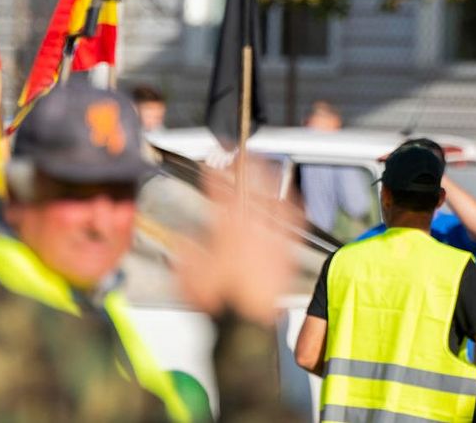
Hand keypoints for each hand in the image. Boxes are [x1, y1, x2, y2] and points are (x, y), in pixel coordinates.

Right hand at [175, 160, 301, 326]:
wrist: (248, 323)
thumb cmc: (220, 302)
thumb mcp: (188, 276)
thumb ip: (184, 254)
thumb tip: (182, 241)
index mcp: (223, 229)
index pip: (218, 189)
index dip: (213, 170)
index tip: (211, 160)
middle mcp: (249, 228)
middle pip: (248, 185)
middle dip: (244, 163)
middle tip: (240, 152)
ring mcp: (270, 237)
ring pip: (271, 198)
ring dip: (268, 177)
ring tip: (266, 164)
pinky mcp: (285, 250)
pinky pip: (293, 220)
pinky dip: (291, 204)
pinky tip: (292, 198)